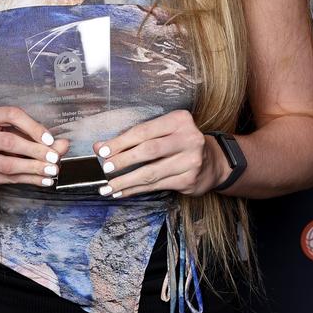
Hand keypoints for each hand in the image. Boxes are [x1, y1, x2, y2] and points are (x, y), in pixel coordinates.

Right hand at [0, 106, 71, 193]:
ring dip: (34, 168)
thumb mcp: (9, 133)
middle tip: (55, 158)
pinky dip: (29, 180)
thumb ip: (36, 137)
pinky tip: (43, 180)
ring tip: (52, 171)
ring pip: (8, 164)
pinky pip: (7, 179)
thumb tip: (63, 144)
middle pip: (9, 141)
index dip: (33, 126)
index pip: (11, 115)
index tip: (49, 139)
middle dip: (36, 150)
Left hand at [91, 110, 225, 197]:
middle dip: (123, 161)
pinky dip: (136, 190)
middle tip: (105, 169)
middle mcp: (188, 138)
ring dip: (126, 181)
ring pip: (151, 173)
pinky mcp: (189, 180)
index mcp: (179, 120)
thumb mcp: (161, 132)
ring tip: (108, 187)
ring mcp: (191, 161)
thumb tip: (100, 146)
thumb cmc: (180, 143)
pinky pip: (156, 186)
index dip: (121, 142)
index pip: (144, 131)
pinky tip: (122, 192)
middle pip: (148, 151)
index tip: (103, 150)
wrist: (213, 162)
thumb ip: (132, 138)